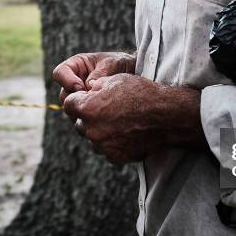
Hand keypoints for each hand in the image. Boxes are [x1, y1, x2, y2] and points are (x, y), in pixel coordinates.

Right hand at [53, 51, 135, 108]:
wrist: (134, 73)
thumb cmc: (121, 63)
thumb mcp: (113, 63)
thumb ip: (100, 73)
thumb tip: (88, 86)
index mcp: (76, 66)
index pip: (59, 73)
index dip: (67, 81)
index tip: (81, 88)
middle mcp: (74, 82)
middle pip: (63, 94)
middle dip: (75, 99)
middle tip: (91, 102)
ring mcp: (80, 96)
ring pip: (71, 108)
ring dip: (82, 110)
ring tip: (98, 110)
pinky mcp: (87, 108)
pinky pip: (81, 116)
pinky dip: (88, 117)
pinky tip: (102, 116)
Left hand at [62, 74, 205, 164]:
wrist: (166, 116)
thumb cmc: (142, 93)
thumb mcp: (116, 79)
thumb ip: (95, 85)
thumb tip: (87, 89)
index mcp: (87, 108)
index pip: (68, 104)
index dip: (78, 98)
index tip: (88, 97)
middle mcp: (91, 130)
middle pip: (79, 122)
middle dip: (88, 116)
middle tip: (108, 109)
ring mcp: (102, 146)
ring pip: (92, 137)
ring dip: (100, 130)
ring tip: (119, 120)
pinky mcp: (114, 157)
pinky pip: (106, 149)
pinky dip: (112, 142)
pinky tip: (126, 132)